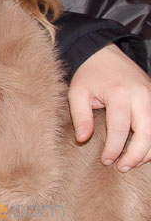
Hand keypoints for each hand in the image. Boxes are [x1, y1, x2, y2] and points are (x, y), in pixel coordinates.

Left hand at [68, 44, 150, 170]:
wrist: (104, 53)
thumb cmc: (88, 75)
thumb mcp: (77, 93)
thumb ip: (80, 117)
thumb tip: (83, 139)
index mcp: (120, 94)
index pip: (120, 128)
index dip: (114, 148)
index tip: (106, 161)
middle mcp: (141, 95)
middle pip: (146, 132)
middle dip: (136, 154)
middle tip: (122, 167)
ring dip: (148, 150)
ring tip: (133, 163)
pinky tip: (143, 150)